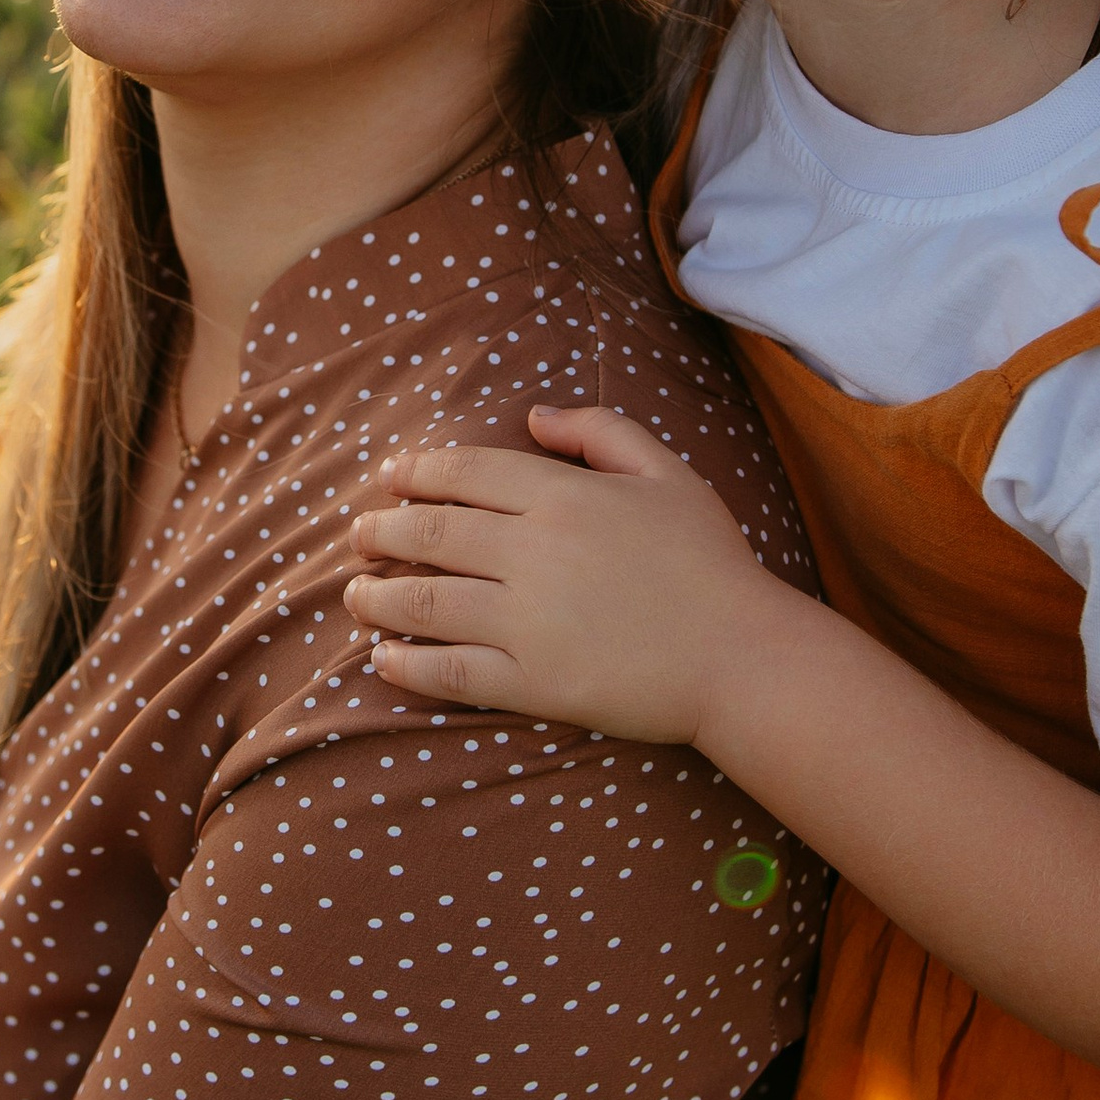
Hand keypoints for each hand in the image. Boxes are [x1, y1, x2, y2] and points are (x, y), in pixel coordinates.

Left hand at [345, 406, 801, 739]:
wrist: (743, 658)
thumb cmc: (711, 563)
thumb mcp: (667, 474)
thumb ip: (600, 432)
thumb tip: (533, 416)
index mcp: (564, 496)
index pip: (466, 472)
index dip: (416, 472)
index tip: (389, 477)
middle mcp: (535, 552)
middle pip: (431, 533)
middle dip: (382, 531)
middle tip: (358, 535)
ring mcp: (528, 621)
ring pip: (424, 602)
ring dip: (377, 596)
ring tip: (356, 594)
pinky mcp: (532, 683)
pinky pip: (448, 671)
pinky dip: (406, 665)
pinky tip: (383, 659)